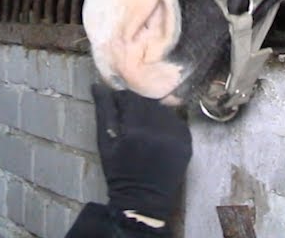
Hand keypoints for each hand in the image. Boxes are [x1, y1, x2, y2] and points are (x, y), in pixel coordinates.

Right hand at [91, 83, 191, 223]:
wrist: (143, 199)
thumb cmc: (118, 171)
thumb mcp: (105, 143)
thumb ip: (104, 112)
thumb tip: (97, 85)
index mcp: (136, 131)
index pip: (131, 98)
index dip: (123, 98)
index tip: (118, 104)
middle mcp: (159, 131)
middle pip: (148, 103)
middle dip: (138, 105)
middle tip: (130, 116)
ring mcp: (177, 137)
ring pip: (163, 110)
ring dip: (153, 112)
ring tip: (143, 126)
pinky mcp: (187, 142)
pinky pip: (176, 121)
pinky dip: (166, 122)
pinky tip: (157, 133)